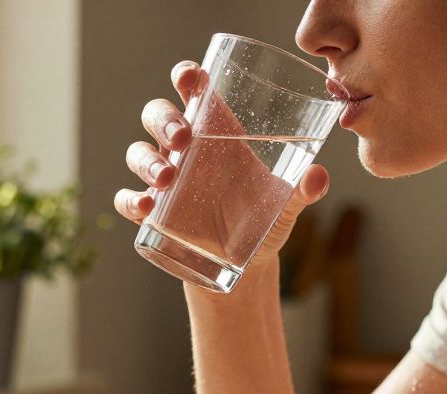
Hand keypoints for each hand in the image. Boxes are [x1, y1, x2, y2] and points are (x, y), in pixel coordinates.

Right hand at [113, 61, 330, 272]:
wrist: (248, 264)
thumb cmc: (264, 219)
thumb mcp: (286, 204)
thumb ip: (302, 190)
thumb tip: (319, 176)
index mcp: (216, 132)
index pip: (193, 91)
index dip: (186, 76)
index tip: (191, 76)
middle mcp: (185, 150)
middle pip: (158, 115)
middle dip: (164, 119)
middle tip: (183, 136)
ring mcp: (164, 180)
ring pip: (138, 152)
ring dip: (146, 160)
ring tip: (166, 177)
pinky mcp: (152, 214)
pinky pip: (127, 199)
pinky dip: (129, 200)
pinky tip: (144, 207)